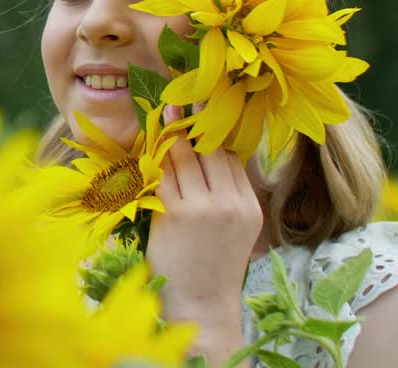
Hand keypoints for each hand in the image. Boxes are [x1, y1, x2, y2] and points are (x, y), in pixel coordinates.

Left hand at [147, 103, 263, 360]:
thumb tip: (212, 155)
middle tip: (180, 93)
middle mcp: (231, 203)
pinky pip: (164, 175)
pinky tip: (149, 140)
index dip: (215, 129)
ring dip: (172, 132)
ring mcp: (204, 208)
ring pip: (185, 157)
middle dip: (194, 119)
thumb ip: (228, 195)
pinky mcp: (177, 214)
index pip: (231, 156)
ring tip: (164, 106)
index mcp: (248, 205)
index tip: (204, 103)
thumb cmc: (211, 267)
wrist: (201, 305)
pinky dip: (156, 156)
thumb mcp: (235, 230)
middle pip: (211, 150)